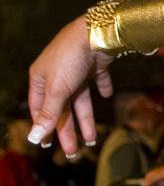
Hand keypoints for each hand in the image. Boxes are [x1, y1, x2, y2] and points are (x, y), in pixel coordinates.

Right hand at [27, 18, 113, 156]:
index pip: (39, 107)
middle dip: (67, 130)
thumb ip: (49, 114)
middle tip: (73, 153)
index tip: (48, 145)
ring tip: (93, 139)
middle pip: (62, 108)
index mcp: (41, 78)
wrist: (98, 32)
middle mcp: (57, 73)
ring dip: (86, 119)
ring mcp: (76, 68)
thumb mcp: (58, 90)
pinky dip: (102, 88)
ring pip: (80, 99)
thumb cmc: (71, 59)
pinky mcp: (95, 63)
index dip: (45, 126)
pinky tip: (106, 96)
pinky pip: (98, 79)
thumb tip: (34, 138)